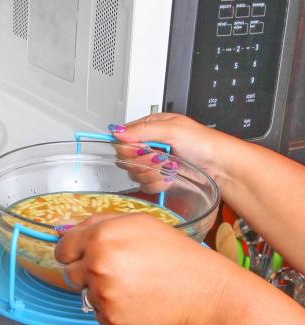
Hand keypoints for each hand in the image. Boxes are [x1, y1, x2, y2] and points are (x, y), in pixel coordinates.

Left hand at [55, 213, 229, 324]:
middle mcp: (98, 268)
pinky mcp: (113, 320)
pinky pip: (100, 313)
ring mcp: (105, 296)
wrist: (199, 288)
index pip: (62, 249)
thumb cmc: (172, 252)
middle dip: (84, 271)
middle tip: (112, 269)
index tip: (77, 255)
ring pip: (86, 294)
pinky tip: (134, 298)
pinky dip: (112, 308)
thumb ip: (99, 223)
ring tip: (130, 283)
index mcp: (101, 239)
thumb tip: (73, 232)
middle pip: (69, 274)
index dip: (70, 251)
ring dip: (101, 290)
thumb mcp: (137, 222)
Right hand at [111, 113, 237, 185]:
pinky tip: (169, 177)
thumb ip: (143, 130)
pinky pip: (145, 185)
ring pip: (135, 173)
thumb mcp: (173, 129)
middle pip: (126, 158)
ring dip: (153, 173)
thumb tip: (117, 131)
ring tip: (169, 167)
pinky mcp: (158, 178)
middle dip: (143, 162)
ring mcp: (153, 163)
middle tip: (160, 158)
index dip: (129, 148)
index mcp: (150, 127)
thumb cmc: (203, 143)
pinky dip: (157, 183)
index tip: (142, 150)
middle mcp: (149, 145)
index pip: (123, 139)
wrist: (220, 166)